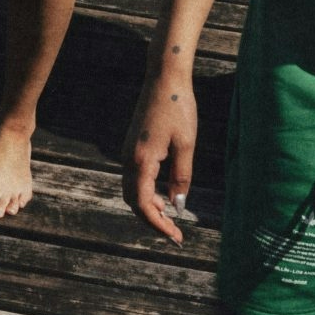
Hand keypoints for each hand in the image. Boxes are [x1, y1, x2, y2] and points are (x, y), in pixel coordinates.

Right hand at [126, 69, 197, 243]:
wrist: (164, 77)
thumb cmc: (178, 108)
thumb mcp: (186, 145)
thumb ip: (181, 177)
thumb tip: (178, 206)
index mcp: (141, 160)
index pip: (143, 205)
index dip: (158, 225)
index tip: (175, 237)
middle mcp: (128, 158)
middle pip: (133, 201)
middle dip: (152, 220)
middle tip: (175, 233)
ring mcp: (128, 151)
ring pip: (132, 190)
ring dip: (148, 207)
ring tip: (172, 217)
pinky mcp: (132, 146)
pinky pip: (134, 177)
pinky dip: (146, 192)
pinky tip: (163, 195)